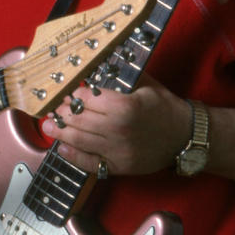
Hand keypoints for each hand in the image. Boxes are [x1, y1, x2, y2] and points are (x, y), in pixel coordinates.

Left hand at [41, 77, 190, 176]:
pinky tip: (63, 147)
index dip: (73, 95)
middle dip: (62, 113)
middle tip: (54, 109)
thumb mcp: (145, 84)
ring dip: (60, 133)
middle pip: (79, 120)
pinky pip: (90, 164)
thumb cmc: (165, 108)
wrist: (186, 136)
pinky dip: (73, 156)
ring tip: (49, 126)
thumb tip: (95, 67)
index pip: (87, 99)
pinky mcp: (119, 167)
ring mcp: (118, 151)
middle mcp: (118, 130)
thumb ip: (120, 76)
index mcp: (125, 106)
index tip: (67, 93)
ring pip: (80, 141)